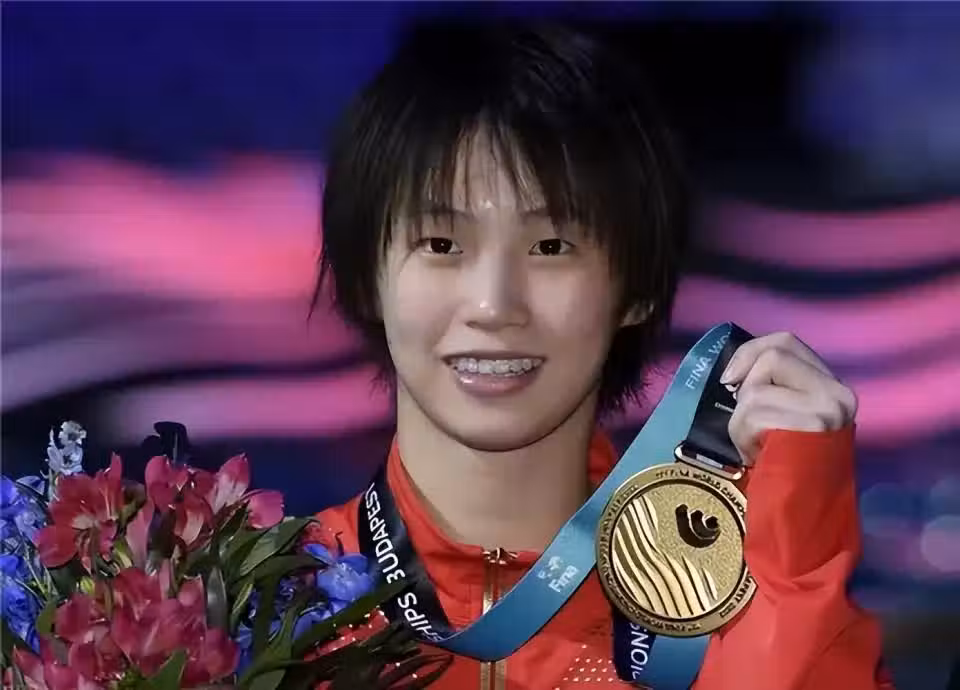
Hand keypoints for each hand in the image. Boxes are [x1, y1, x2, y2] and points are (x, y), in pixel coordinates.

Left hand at [720, 332, 857, 464]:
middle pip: (772, 356)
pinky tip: (757, 456)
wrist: (802, 514)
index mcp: (833, 386)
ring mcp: (828, 409)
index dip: (750, 353)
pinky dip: (743, 436)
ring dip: (741, 421)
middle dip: (747, 388)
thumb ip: (773, 387)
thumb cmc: (786, 466)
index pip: (786, 342)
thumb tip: (736, 371)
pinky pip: (753, 414)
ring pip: (757, 390)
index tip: (731, 379)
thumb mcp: (783, 417)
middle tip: (747, 417)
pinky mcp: (811, 426)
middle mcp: (838, 394)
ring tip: (756, 447)